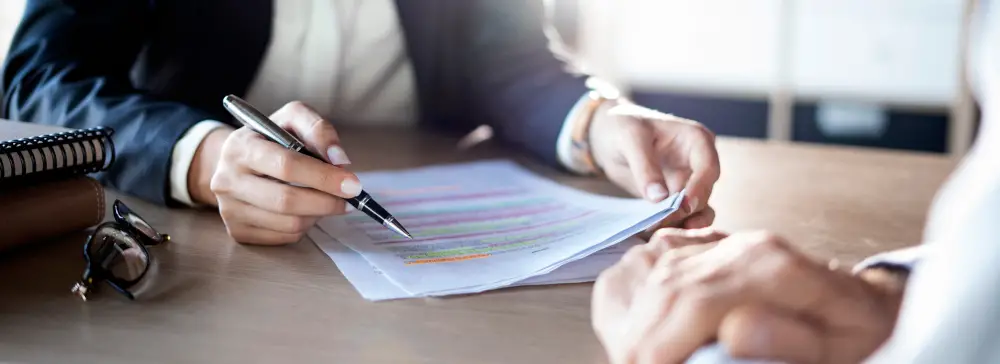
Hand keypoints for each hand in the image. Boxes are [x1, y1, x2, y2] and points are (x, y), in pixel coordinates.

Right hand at [193, 101, 357, 243]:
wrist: (236, 162)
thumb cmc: (272, 138)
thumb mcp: (292, 119)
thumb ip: (318, 129)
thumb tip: (339, 159)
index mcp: (241, 148)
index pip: (286, 166)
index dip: (323, 177)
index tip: (352, 184)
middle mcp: (227, 180)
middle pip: (286, 200)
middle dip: (326, 201)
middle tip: (350, 199)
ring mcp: (229, 209)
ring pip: (288, 224)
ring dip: (318, 214)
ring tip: (327, 200)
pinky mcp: (238, 231)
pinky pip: (284, 237)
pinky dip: (305, 226)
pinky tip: (307, 210)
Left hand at [589, 102, 719, 228]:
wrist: (608, 133)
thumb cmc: (622, 125)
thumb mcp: (630, 139)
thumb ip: (645, 167)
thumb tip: (659, 199)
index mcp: (696, 140)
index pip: (708, 168)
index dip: (699, 189)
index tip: (684, 206)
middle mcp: (698, 163)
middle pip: (703, 193)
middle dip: (685, 211)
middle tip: (661, 225)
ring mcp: (689, 182)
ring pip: (697, 210)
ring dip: (683, 224)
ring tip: (663, 235)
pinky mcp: (675, 198)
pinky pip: (681, 217)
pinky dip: (671, 226)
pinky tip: (655, 235)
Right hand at [592, 228, 902, 363]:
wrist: (871, 305)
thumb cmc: (861, 334)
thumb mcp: (843, 348)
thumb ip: (792, 340)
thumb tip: (734, 332)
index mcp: (772, 267)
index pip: (694, 301)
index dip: (660, 344)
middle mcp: (741, 247)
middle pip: (667, 287)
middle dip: (640, 337)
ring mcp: (726, 245)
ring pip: (656, 273)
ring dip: (637, 318)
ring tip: (635, 355)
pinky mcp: (715, 250)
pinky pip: (658, 261)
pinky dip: (639, 291)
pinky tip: (642, 320)